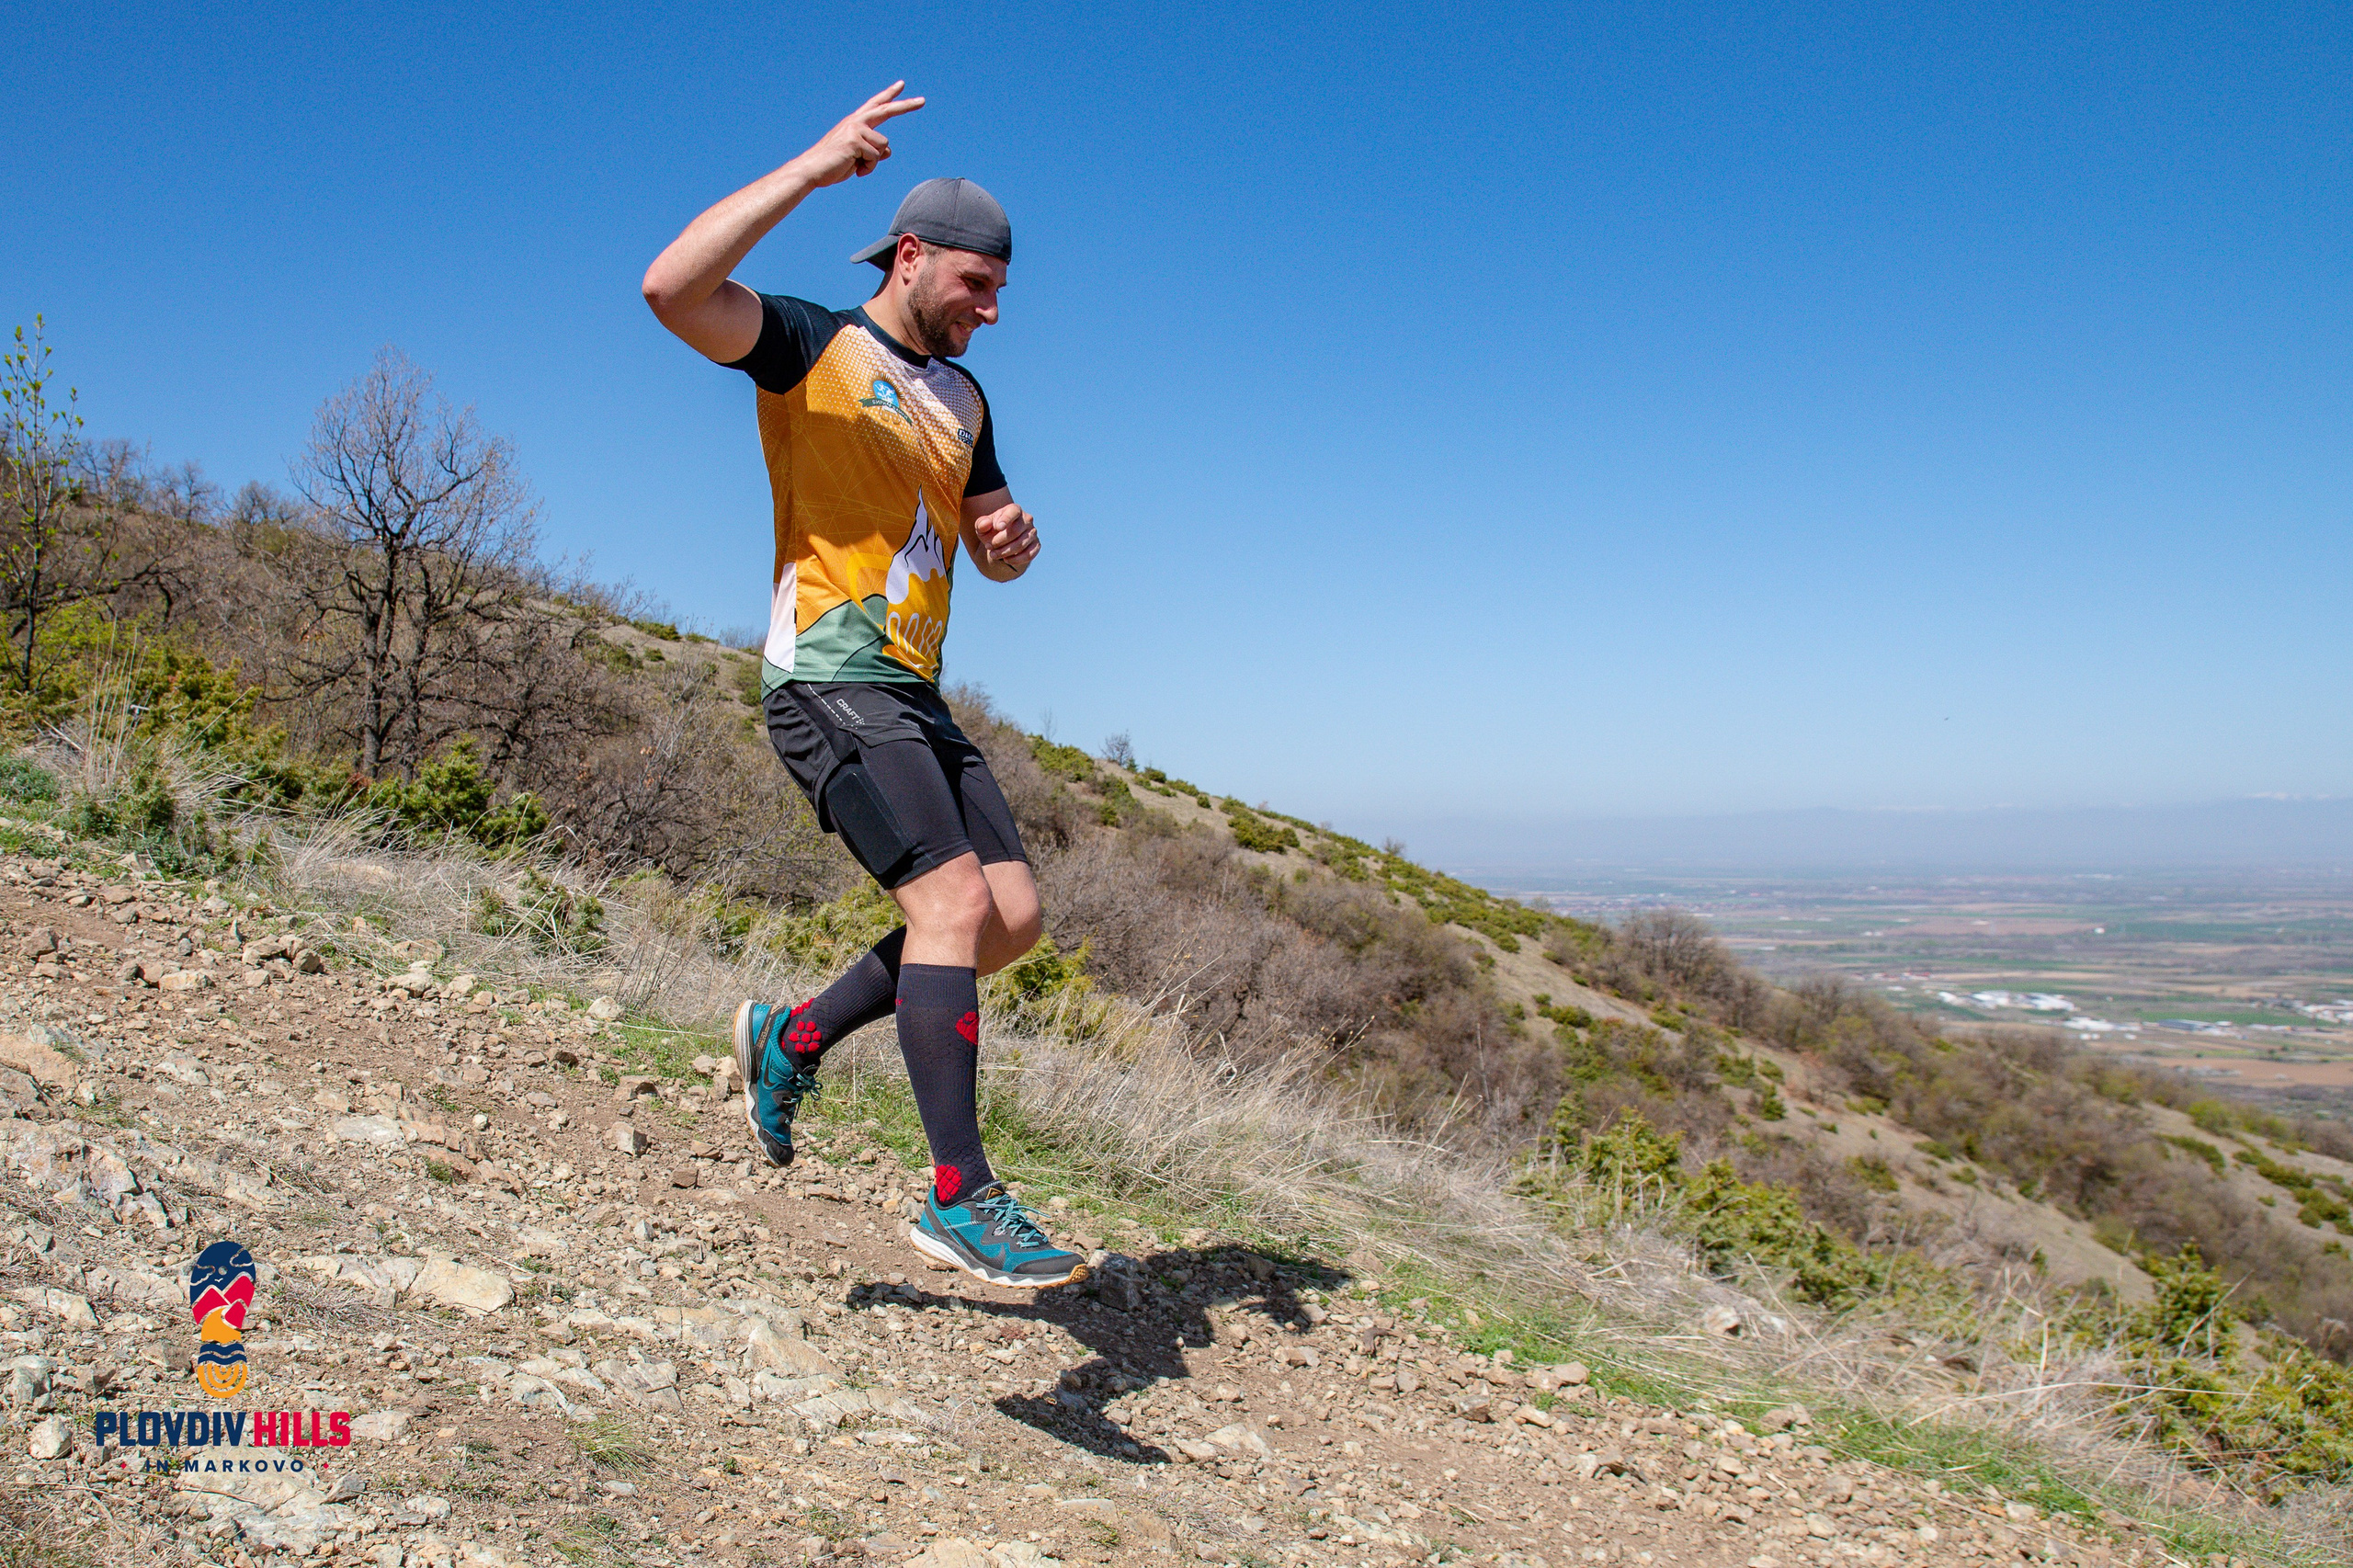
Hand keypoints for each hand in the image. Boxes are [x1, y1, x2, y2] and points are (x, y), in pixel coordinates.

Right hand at [792, 83, 924, 187]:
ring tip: (855, 165)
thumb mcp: (858, 157)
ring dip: (873, 162)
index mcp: (855, 122)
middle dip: (906, 106)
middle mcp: (856, 121)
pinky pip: (875, 157)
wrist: (812, 170)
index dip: (889, 95)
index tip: (902, 85)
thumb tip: (888, 150)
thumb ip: (874, 151)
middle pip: (886, 110)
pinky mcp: (855, 140)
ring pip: (884, 146)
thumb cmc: (833, 165)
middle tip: (923, 100)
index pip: (876, 105)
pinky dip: (868, 168)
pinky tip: (853, 168)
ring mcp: (855, 128)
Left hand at [971, 502, 1039, 572]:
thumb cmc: (991, 531)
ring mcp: (1033, 532)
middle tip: (988, 547)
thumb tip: (986, 524)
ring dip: (1005, 552)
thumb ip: (981, 524)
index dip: (1006, 519)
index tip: (997, 527)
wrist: (1002, 542)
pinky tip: (1006, 560)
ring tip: (993, 555)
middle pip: (1016, 531)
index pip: (1013, 512)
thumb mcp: (982, 527)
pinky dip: (1016, 559)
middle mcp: (1027, 519)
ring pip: (1021, 544)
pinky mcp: (1036, 545)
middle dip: (1000, 541)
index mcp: (1014, 509)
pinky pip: (1029, 554)